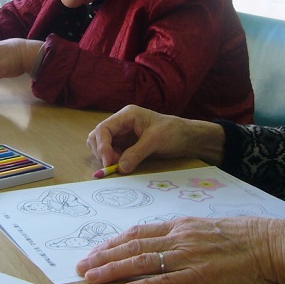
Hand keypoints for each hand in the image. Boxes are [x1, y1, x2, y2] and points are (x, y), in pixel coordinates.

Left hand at [76, 216, 284, 283]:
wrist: (272, 243)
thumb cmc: (245, 237)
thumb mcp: (208, 227)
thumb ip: (184, 234)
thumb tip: (162, 241)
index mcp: (181, 225)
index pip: (138, 232)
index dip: (113, 242)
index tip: (95, 250)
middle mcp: (179, 237)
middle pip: (133, 246)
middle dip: (104, 256)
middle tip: (82, 266)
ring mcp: (189, 256)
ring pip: (142, 261)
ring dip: (114, 269)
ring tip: (92, 277)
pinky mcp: (201, 275)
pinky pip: (167, 280)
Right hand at [87, 105, 225, 174]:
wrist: (186, 138)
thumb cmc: (173, 132)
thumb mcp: (155, 140)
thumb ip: (137, 153)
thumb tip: (120, 168)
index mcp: (126, 116)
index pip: (104, 129)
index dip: (102, 145)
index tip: (108, 161)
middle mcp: (121, 124)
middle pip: (98, 136)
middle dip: (101, 152)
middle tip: (113, 165)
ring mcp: (123, 134)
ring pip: (102, 145)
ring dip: (105, 157)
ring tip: (118, 165)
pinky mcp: (126, 145)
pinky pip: (112, 153)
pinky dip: (112, 160)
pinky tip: (122, 166)